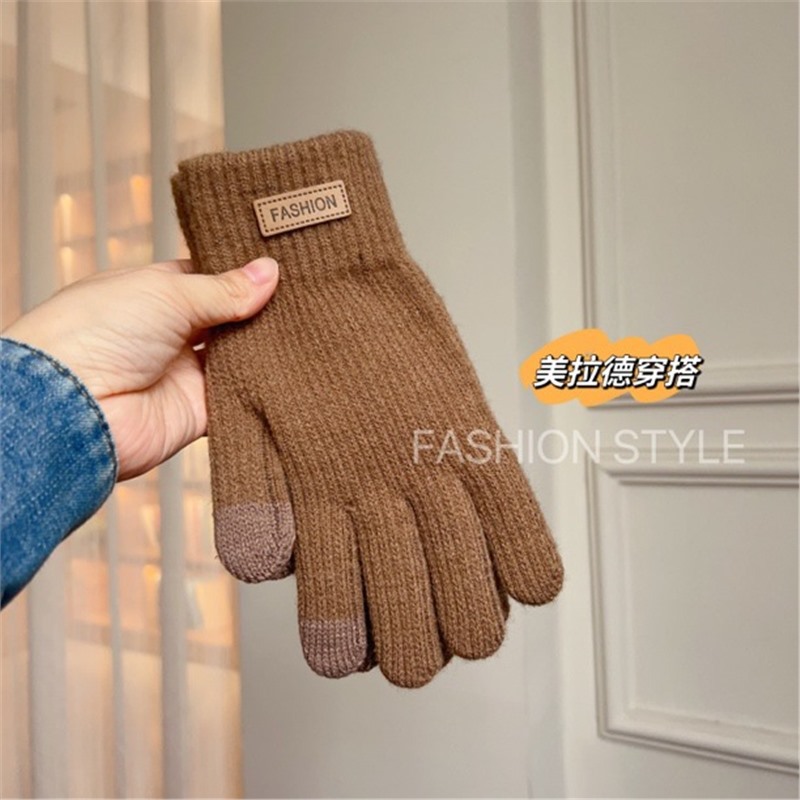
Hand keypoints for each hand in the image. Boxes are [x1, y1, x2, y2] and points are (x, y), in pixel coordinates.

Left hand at [4, 257, 278, 479]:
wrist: (72, 408)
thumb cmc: (95, 334)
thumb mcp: (167, 293)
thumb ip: (224, 289)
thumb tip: (268, 271)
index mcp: (151, 295)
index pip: (206, 280)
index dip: (240, 274)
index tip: (279, 265)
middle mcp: (167, 334)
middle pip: (226, 319)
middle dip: (258, 310)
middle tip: (301, 296)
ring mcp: (182, 374)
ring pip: (237, 357)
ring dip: (263, 347)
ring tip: (305, 327)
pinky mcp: (196, 412)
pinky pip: (239, 397)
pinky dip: (261, 386)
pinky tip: (291, 367)